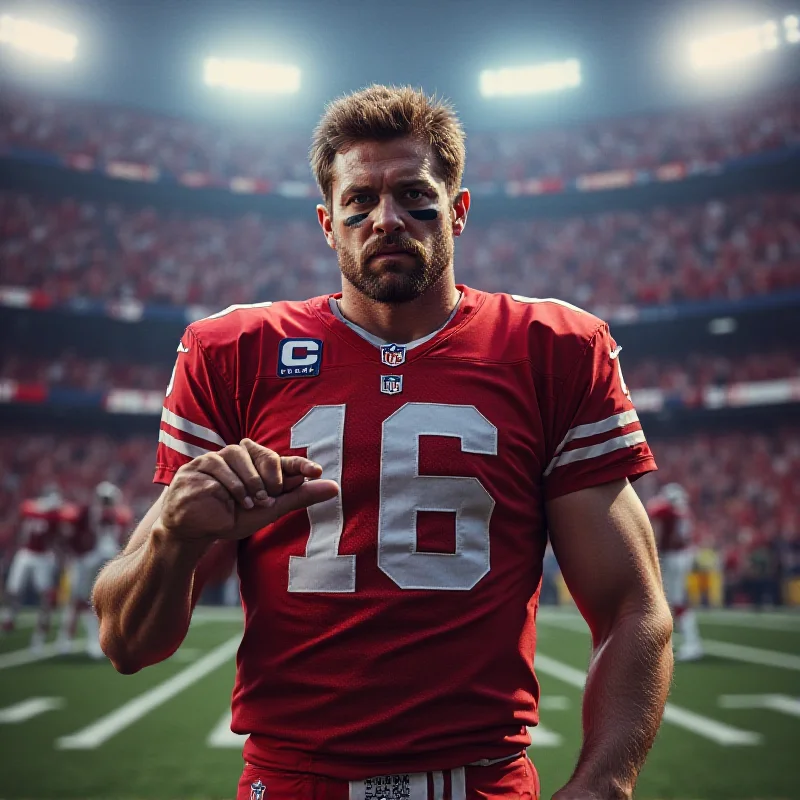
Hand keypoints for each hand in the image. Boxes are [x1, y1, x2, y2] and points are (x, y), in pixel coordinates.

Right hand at [159, 438, 338, 542]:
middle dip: (270, 476)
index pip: (284, 460)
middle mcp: (241, 457)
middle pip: (264, 454)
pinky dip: (230, 486)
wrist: (196, 530)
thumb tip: (335, 487)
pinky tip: (232, 502)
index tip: (316, 471)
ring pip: (239, 456)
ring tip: (251, 503)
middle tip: (270, 496)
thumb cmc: (233, 517)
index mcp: (260, 466)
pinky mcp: (199, 464)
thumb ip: (300, 496)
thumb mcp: (270, 510)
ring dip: (249, 483)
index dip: (301, 463)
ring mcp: (218, 458)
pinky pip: (219, 466)